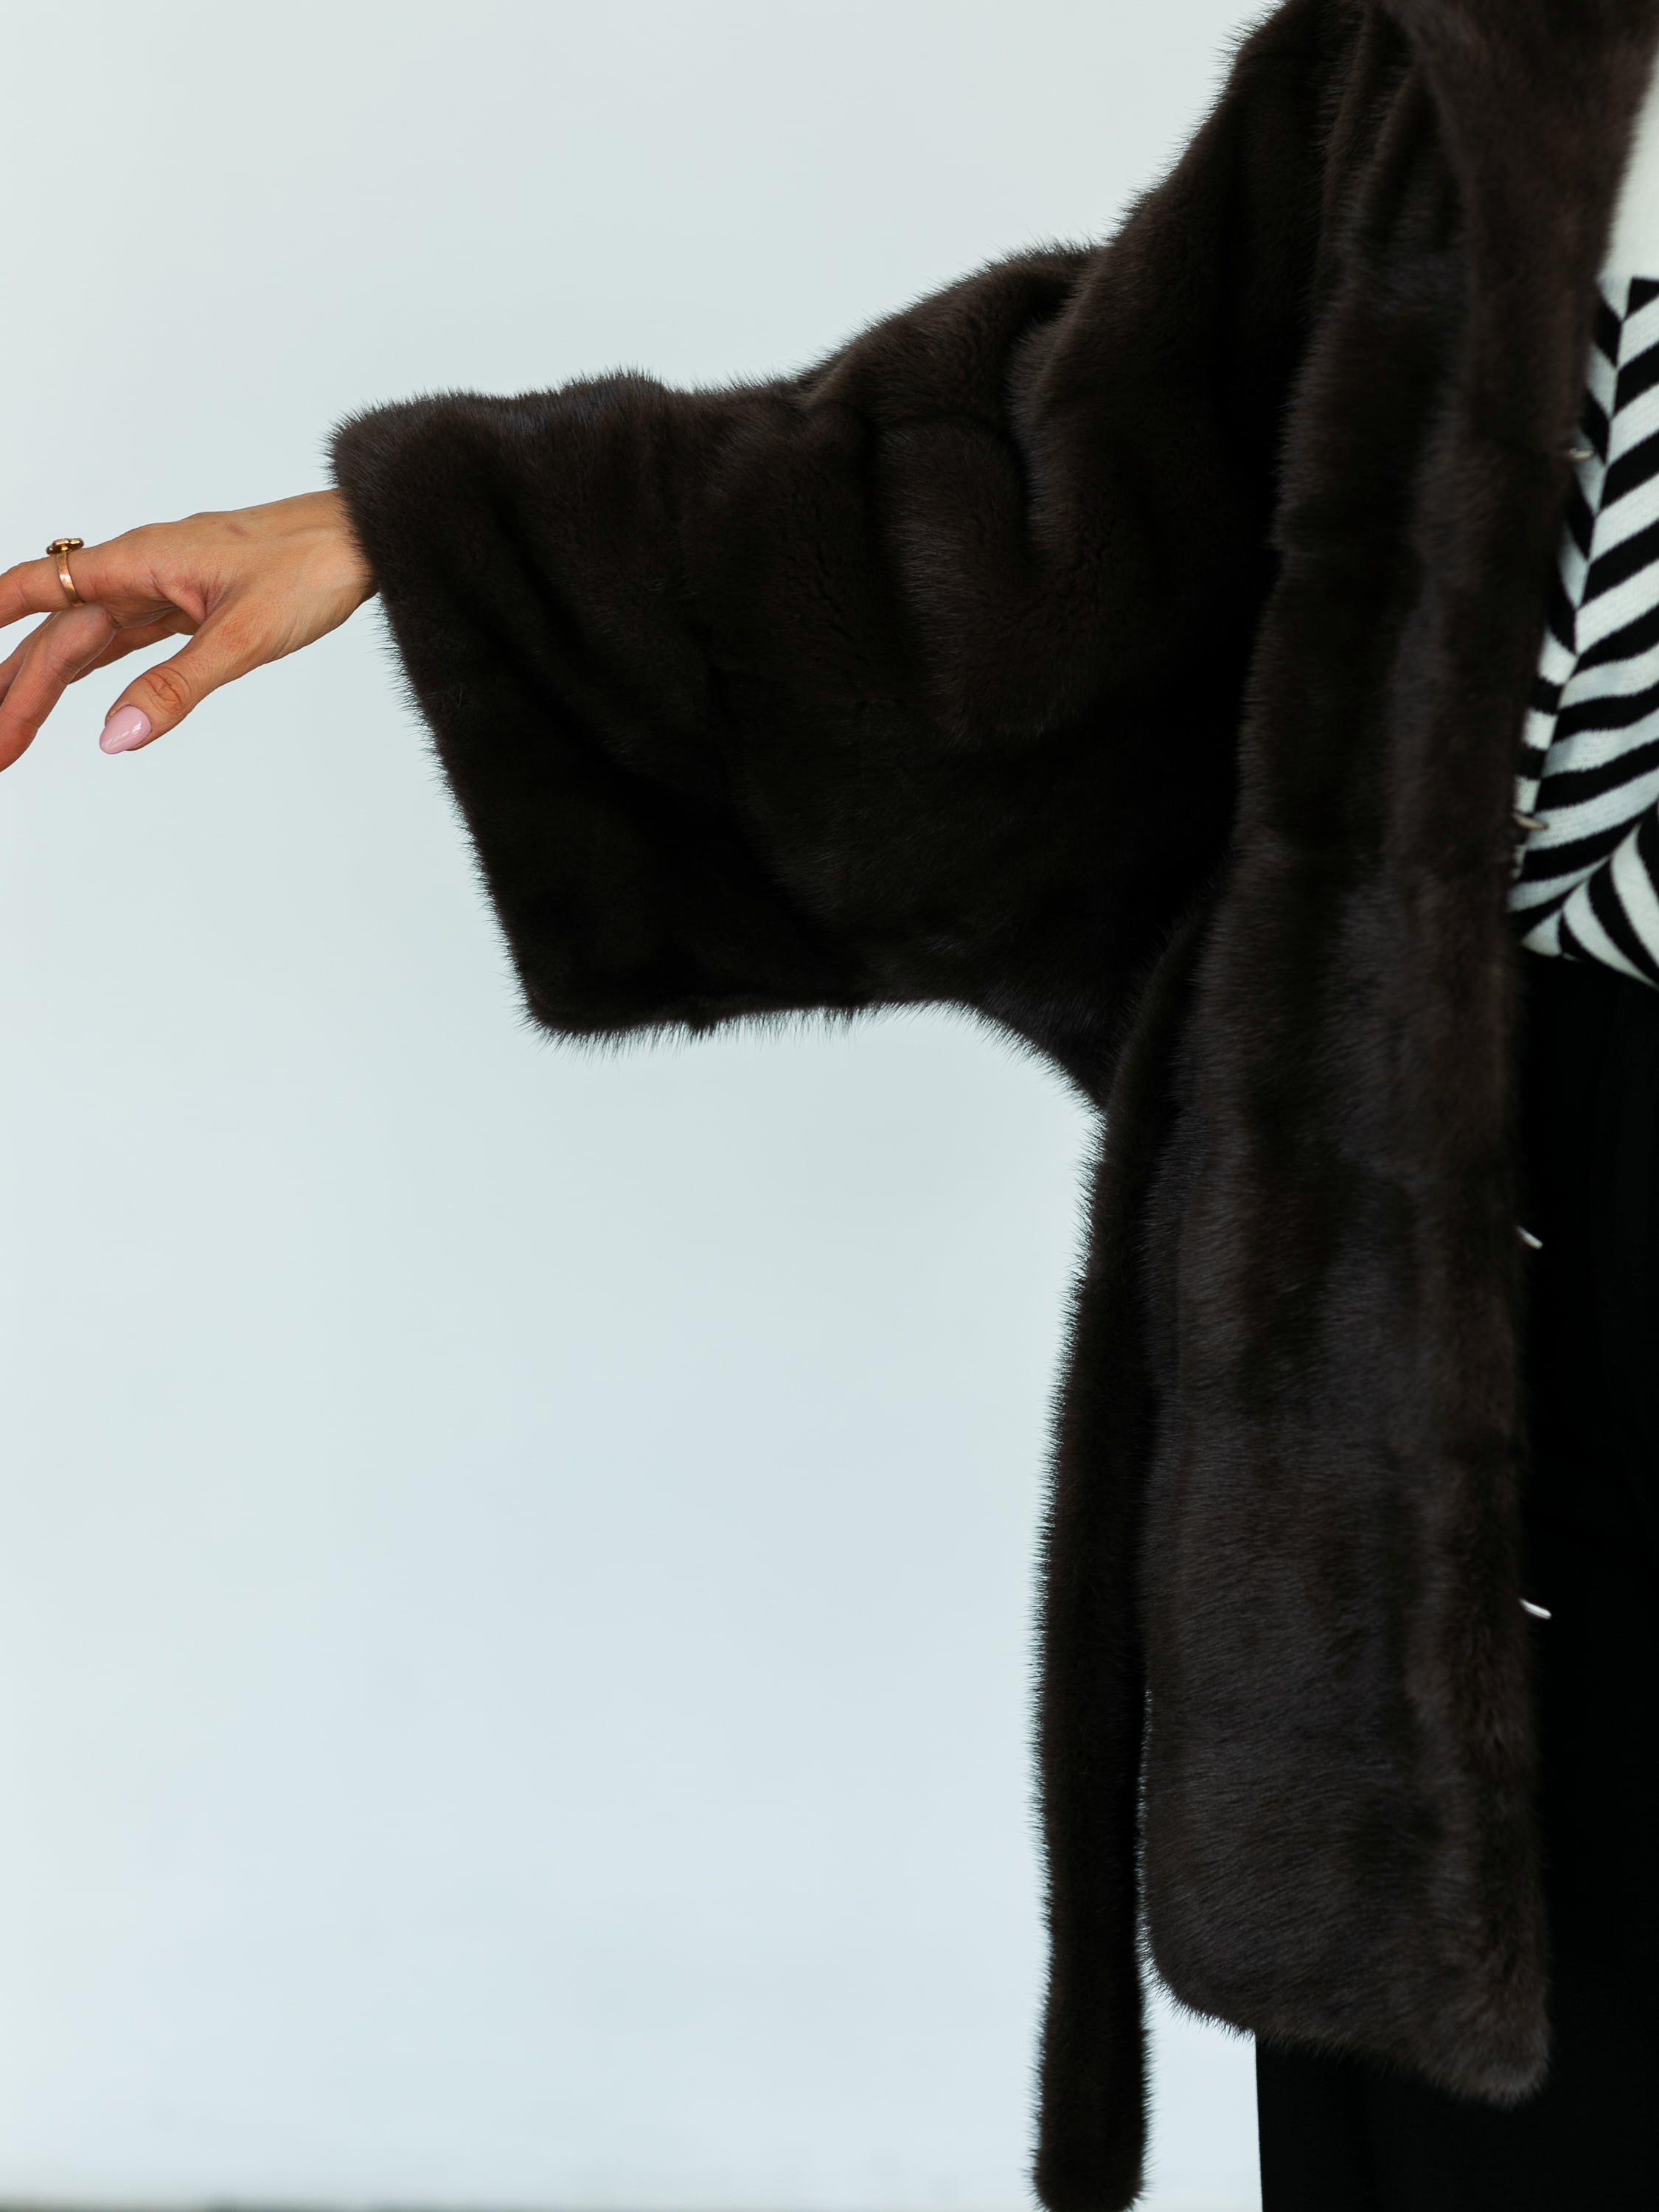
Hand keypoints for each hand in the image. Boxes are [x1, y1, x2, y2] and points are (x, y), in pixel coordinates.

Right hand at [0, 491, 374, 771]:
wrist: (367, 540)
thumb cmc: (314, 566)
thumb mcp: (244, 636)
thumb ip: (175, 687)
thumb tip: (115, 735)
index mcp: (140, 561)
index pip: (39, 588)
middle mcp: (142, 569)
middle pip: (60, 634)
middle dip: (17, 689)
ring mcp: (168, 587)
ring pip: (90, 639)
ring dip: (48, 683)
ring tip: (12, 727)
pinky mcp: (194, 604)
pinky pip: (129, 637)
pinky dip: (97, 666)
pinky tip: (75, 690)